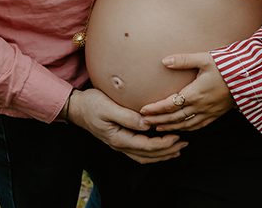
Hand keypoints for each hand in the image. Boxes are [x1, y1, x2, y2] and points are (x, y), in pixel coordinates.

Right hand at [67, 88, 186, 163]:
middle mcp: (120, 145)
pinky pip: (139, 152)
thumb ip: (127, 116)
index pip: (147, 146)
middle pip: (149, 155)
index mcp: (119, 138)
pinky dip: (153, 152)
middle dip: (168, 151)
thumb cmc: (91, 104)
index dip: (164, 143)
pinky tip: (160, 147)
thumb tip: (147, 124)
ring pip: (145, 156)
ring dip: (162, 154)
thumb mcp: (108, 107)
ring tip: (177, 148)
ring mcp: (119, 144)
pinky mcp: (119, 140)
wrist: (76, 108)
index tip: (177, 136)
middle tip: (184, 143)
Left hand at [139, 52, 234, 131]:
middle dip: (158, 121)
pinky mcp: (217, 114)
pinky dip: (186, 129)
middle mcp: (201, 106)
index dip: (155, 109)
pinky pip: (198, 126)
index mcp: (195, 93)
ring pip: (186, 125)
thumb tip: (164, 61)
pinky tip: (180, 129)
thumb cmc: (226, 66)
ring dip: (170, 127)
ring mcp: (209, 112)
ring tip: (157, 128)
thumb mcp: (204, 59)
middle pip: (175, 118)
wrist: (249, 77)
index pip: (170, 105)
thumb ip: (183, 60)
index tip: (143, 110)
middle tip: (143, 123)